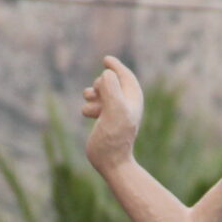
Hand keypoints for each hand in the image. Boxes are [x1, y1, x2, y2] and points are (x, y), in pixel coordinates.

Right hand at [81, 56, 143, 174]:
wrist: (111, 162)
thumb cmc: (114, 137)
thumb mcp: (115, 110)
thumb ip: (111, 89)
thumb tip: (106, 74)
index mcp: (133, 98)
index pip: (125, 75)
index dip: (115, 66)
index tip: (105, 60)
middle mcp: (125, 104)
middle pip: (109, 81)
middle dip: (99, 83)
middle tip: (95, 92)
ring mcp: (114, 112)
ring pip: (99, 92)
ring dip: (91, 94)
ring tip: (89, 100)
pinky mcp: (104, 121)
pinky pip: (93, 106)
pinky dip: (88, 107)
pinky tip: (89, 116)